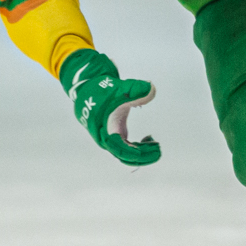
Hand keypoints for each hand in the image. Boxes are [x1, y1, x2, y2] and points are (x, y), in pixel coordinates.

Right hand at [59, 49, 159, 166]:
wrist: (87, 91)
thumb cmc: (100, 91)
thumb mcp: (119, 89)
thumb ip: (136, 89)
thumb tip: (152, 89)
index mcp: (104, 130)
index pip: (119, 148)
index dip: (132, 152)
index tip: (147, 151)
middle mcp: (106, 139)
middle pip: (125, 156)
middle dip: (142, 156)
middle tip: (158, 151)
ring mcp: (110, 139)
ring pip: (127, 154)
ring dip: (142, 153)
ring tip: (156, 145)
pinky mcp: (115, 136)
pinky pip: (127, 148)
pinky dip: (138, 146)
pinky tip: (148, 139)